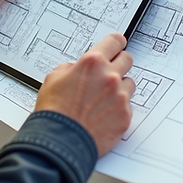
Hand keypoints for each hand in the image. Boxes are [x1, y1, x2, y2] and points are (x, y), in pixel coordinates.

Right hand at [35, 34, 135, 156]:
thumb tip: (75, 68)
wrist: (60, 142)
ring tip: (102, 99)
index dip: (116, 43)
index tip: (117, 45)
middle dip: (118, 63)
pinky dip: (118, 108)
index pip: (115, 41)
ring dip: (119, 87)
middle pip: (127, 59)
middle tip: (108, 72)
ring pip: (129, 83)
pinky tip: (103, 114)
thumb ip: (69, 68)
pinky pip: (128, 105)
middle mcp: (110, 77)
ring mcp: (120, 97)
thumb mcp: (53, 79)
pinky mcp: (125, 116)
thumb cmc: (54, 112)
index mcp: (92, 63)